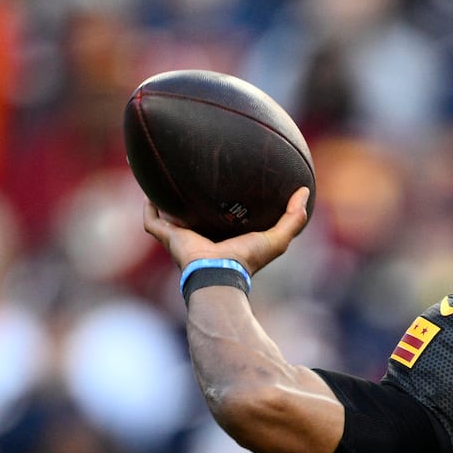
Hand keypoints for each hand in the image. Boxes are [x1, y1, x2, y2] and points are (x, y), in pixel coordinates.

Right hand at [143, 187, 310, 275]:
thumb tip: (305, 191)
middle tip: (193, 178)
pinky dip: (149, 208)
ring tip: (163, 180)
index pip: (224, 219)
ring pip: (170, 217)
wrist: (220, 273)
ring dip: (166, 202)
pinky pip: (153, 221)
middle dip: (193, 201)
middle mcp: (202, 237)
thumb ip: (294, 218)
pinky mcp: (169, 237)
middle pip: (195, 216)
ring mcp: (183, 238)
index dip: (227, 204)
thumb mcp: (278, 238)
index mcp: (225, 237)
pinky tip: (147, 190)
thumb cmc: (248, 259)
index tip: (229, 186)